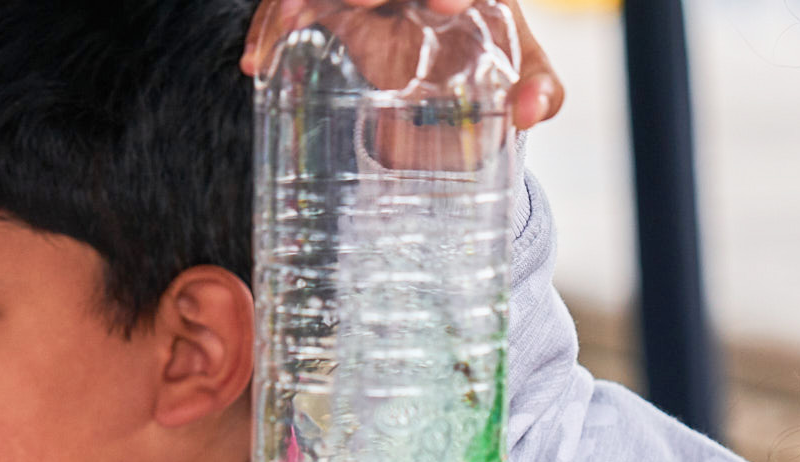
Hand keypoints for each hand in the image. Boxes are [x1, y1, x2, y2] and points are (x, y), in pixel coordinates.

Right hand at [242, 0, 563, 130]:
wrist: (448, 81)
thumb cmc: (488, 64)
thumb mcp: (522, 74)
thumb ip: (542, 91)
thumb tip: (531, 111)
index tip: (448, 7)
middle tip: (362, 0)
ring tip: (299, 15)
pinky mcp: (327, 10)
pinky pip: (288, 9)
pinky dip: (268, 31)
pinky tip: (257, 63)